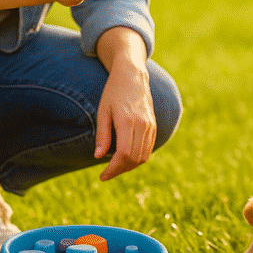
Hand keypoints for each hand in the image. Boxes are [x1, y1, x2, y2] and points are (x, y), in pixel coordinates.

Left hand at [94, 30, 156, 180]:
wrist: (132, 75)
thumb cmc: (113, 92)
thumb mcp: (102, 112)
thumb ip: (102, 135)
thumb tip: (99, 157)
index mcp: (127, 121)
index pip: (123, 155)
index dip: (113, 169)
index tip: (103, 176)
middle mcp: (142, 125)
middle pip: (134, 159)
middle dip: (120, 170)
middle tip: (106, 173)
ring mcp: (150, 125)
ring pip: (143, 156)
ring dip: (129, 166)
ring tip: (115, 166)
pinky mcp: (154, 125)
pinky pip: (148, 148)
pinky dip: (138, 157)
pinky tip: (125, 157)